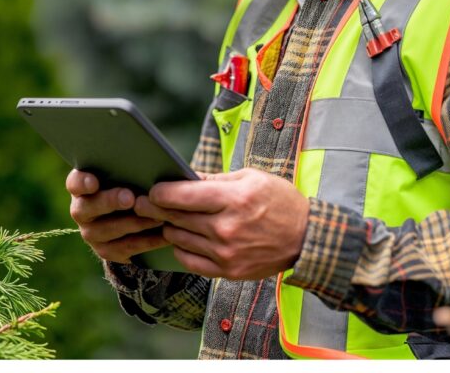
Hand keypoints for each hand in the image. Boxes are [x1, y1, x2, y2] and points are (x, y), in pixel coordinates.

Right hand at [66, 169, 168, 263]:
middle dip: (110, 202)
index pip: (75, 182)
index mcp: (83, 186)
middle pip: (87, 208)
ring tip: (157, 216)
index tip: (94, 182)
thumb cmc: (130, 181)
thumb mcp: (127, 172)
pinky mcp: (106, 250)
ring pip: (109, 230)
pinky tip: (165, 232)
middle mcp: (82, 210)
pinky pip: (127, 247)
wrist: (131, 213)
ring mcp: (91, 233)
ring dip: (135, 223)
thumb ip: (129, 166)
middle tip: (129, 198)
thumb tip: (149, 157)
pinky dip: (148, 240)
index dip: (82, 182)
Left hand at [134, 168, 308, 279]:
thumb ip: (216, 180)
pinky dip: (181, 248)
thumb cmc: (279, 201)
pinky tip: (183, 237)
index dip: (161, 192)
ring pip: (179, 238)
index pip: (184, 196)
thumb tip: (186, 178)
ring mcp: (226, 253)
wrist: (305, 238)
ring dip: (170, 227)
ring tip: (167, 218)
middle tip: (144, 203)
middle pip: (177, 217)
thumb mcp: (251, 178)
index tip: (152, 189)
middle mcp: (226, 228)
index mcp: (234, 199)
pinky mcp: (227, 271)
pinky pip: (189, 260)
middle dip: (156, 209)